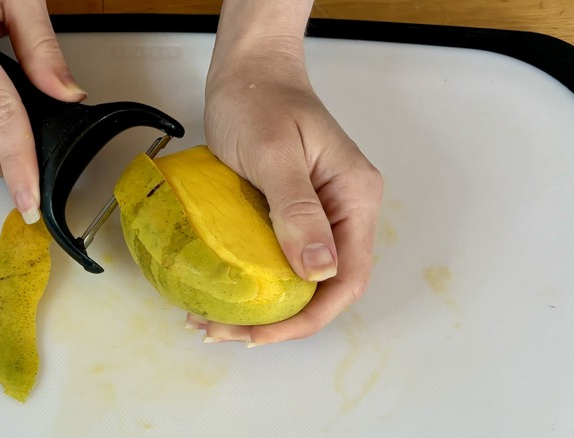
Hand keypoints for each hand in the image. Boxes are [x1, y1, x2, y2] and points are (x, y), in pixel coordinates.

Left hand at [194, 1, 382, 344]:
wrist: (248, 72)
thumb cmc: (260, 100)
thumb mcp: (274, 154)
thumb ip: (297, 209)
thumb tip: (318, 270)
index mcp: (354, 198)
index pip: (347, 277)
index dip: (308, 316)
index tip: (262, 333)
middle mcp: (345, 211)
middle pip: (327, 287)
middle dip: (281, 320)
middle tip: (227, 332)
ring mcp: (321, 213)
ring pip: (303, 278)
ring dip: (267, 306)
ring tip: (219, 320)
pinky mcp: (294, 212)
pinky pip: (283, 258)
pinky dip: (257, 282)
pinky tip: (226, 291)